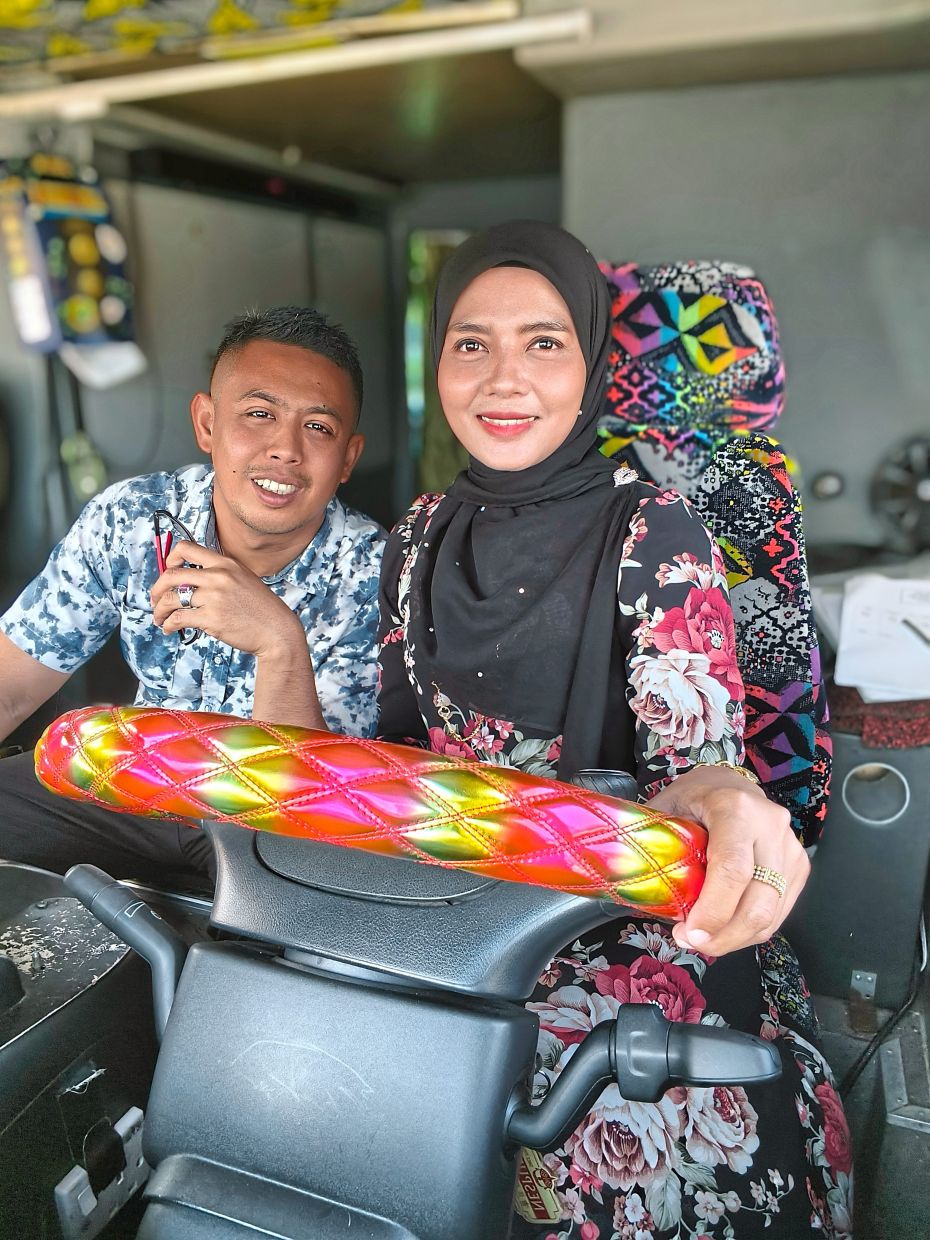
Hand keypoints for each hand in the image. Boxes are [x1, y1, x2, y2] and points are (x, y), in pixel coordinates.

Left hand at [150, 541, 303, 657]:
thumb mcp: (243, 579)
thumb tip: (189, 581)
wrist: (277, 631)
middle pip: (171, 574)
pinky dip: (168, 625)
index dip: (170, 558)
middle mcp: (218, 576)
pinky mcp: (211, 618)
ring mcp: (214, 597)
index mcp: (226, 563)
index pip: (187, 548)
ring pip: (171, 598)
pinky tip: (169, 629)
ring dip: (159, 610)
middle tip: (155, 599)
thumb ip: (220, 575)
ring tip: (160, 619)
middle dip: (156, 588)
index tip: (167, 570)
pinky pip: (178, 618)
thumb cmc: (261, 609)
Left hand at [647, 765, 809, 956]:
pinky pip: (778, 912)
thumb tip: (632, 884)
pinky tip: (725, 930)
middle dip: (723, 935)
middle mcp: (770, 825)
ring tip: (704, 940)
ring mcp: (790, 846)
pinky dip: (750, 930)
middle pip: (758, 900)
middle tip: (691, 942)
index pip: (732, 868)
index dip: (713, 910)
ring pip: (771, 913)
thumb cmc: (694, 797)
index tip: (689, 934)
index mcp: (735, 807)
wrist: (731, 784)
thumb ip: (655, 843)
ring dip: (735, 938)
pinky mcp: (799, 866)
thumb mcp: (666, 809)